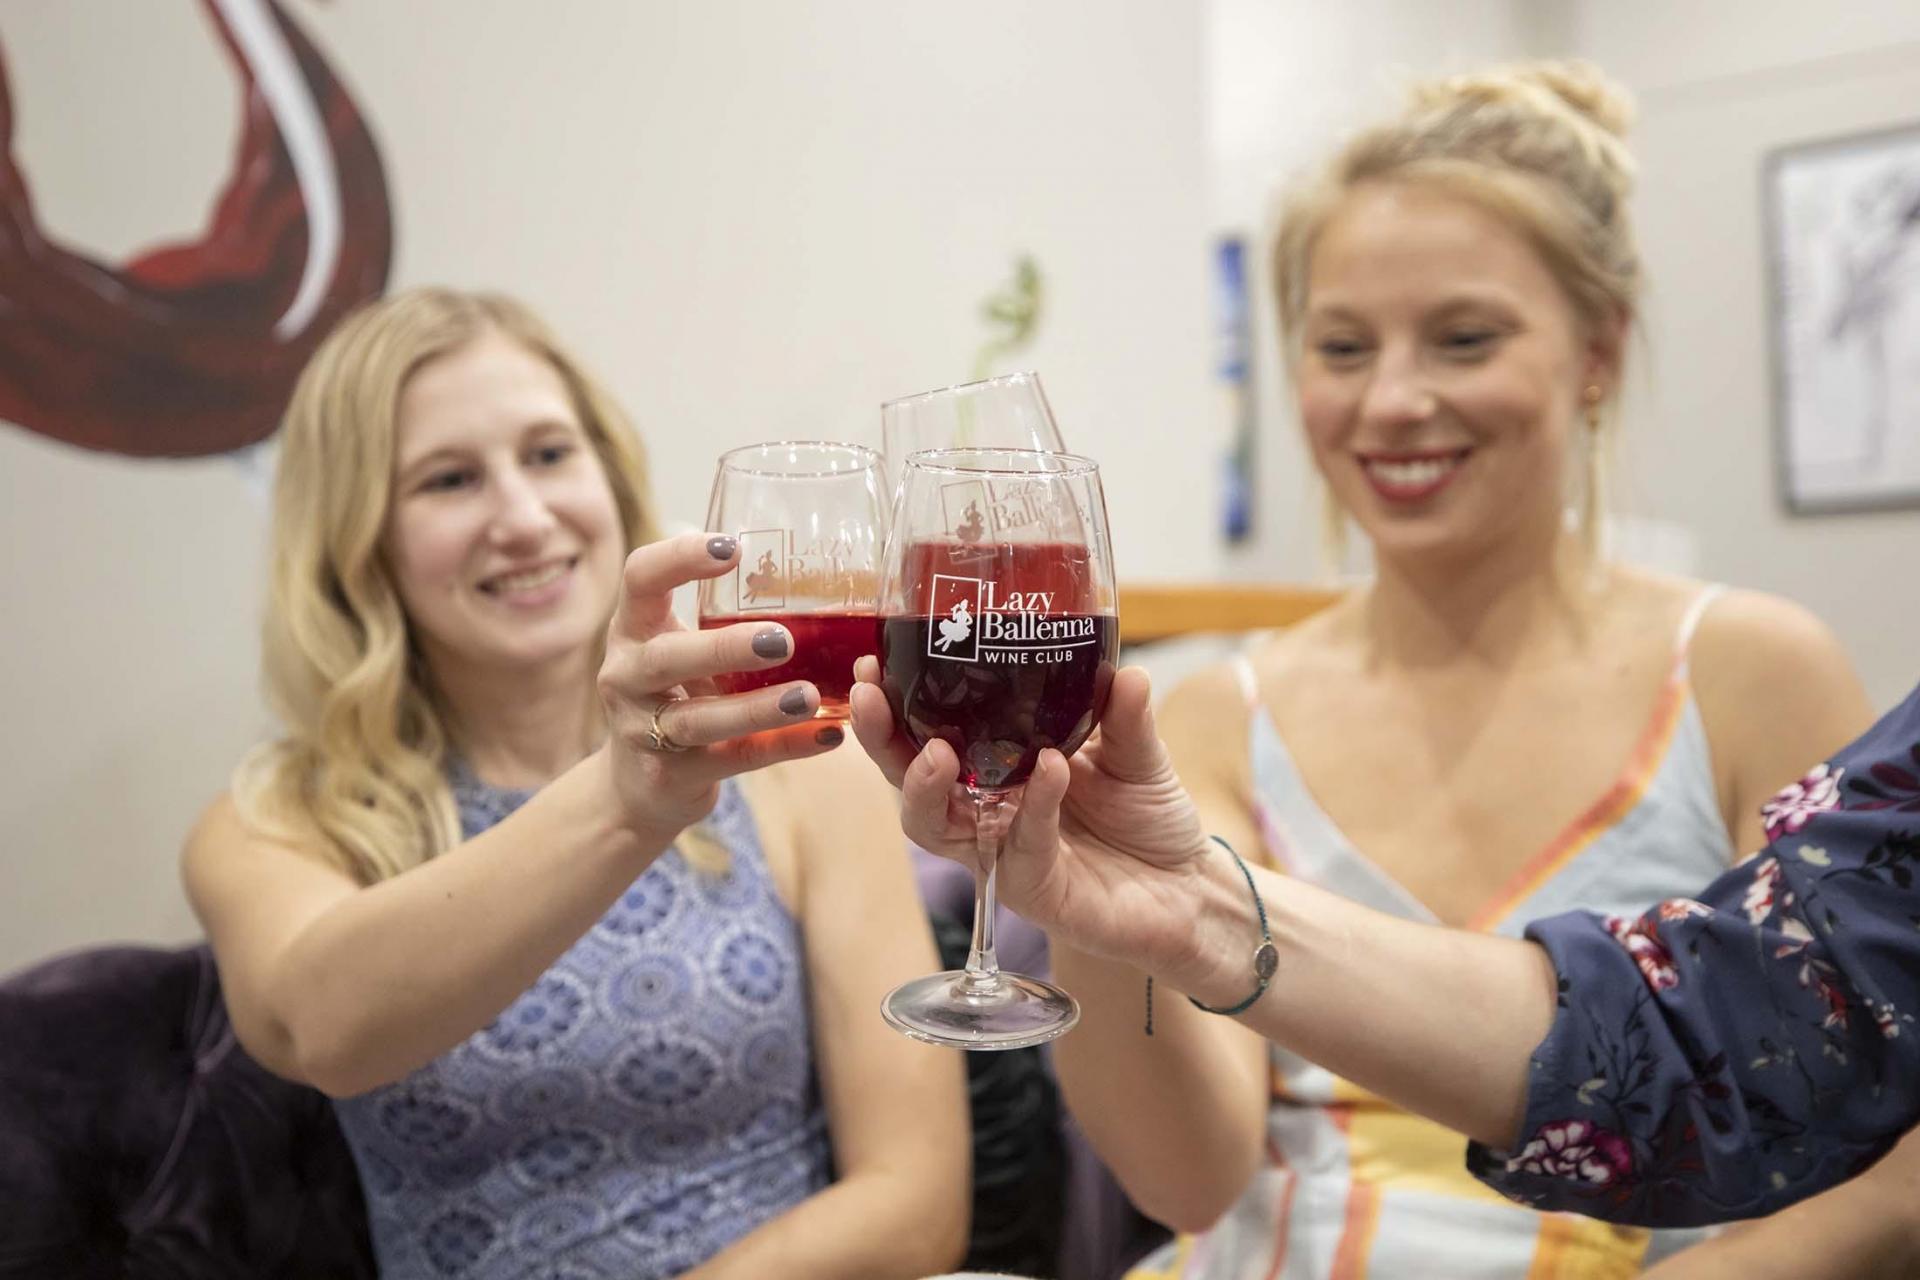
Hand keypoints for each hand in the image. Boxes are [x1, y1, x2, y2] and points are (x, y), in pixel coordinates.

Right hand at [598, 533, 840, 845]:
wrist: (641, 784)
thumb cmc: (676, 694)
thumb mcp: (681, 648)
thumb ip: (722, 618)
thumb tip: (816, 573)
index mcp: (632, 630)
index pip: (640, 579)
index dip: (678, 558)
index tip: (732, 547)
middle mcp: (627, 677)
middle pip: (665, 658)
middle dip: (723, 648)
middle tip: (782, 640)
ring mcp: (644, 731)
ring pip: (699, 720)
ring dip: (757, 708)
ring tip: (808, 696)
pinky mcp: (673, 776)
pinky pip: (734, 760)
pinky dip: (784, 747)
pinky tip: (829, 735)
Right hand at [849, 657, 1213, 973]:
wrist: (1188, 889)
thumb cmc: (1147, 819)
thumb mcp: (1137, 752)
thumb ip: (1124, 715)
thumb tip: (1125, 670)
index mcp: (996, 765)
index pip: (927, 732)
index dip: (896, 702)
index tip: (874, 660)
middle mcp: (985, 808)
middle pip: (908, 779)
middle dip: (881, 739)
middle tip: (872, 696)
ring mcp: (1000, 851)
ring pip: (933, 825)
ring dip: (924, 785)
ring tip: (937, 750)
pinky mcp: (1030, 889)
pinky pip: (1019, 845)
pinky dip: (1035, 803)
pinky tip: (1051, 768)